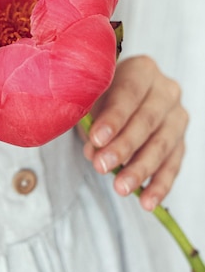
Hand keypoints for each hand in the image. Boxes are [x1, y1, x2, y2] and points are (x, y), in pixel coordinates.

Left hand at [81, 56, 187, 210]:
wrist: (117, 95)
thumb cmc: (101, 94)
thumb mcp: (91, 99)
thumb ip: (91, 120)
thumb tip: (94, 152)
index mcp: (142, 69)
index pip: (130, 94)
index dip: (114, 118)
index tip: (97, 139)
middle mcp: (166, 90)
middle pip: (148, 120)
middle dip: (124, 146)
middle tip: (102, 166)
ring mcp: (177, 116)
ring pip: (162, 145)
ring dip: (141, 169)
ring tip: (120, 188)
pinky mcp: (181, 141)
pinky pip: (173, 165)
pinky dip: (160, 185)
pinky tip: (147, 201)